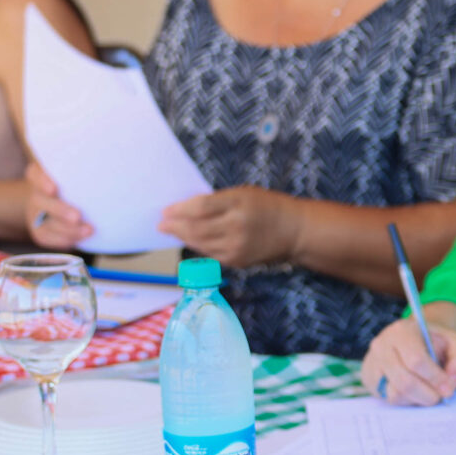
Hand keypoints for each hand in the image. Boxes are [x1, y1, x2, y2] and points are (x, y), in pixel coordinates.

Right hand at [25, 162, 89, 249]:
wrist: (61, 203)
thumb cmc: (77, 182)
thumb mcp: (78, 170)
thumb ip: (88, 165)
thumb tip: (117, 158)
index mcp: (41, 175)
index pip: (35, 174)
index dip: (42, 180)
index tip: (54, 188)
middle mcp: (37, 194)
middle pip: (41, 201)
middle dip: (60, 210)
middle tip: (77, 216)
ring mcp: (36, 214)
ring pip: (46, 224)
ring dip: (67, 229)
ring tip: (88, 230)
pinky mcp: (40, 231)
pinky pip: (48, 238)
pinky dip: (64, 240)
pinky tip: (80, 239)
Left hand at [160, 187, 303, 269]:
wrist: (294, 231)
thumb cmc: (267, 207)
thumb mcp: (244, 193)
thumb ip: (218, 200)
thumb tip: (187, 208)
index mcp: (239, 204)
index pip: (201, 207)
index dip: (179, 210)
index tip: (166, 210)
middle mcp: (237, 227)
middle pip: (196, 228)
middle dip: (175, 226)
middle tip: (161, 224)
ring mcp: (237, 247)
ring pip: (200, 244)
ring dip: (182, 238)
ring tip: (171, 231)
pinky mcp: (237, 261)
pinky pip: (210, 254)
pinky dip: (197, 246)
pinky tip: (189, 240)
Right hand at [359, 300, 455, 404]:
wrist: (418, 341)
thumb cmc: (438, 344)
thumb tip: (451, 383)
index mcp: (403, 331)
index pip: (416, 361)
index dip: (435, 379)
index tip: (449, 389)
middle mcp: (382, 345)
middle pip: (405, 382)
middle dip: (428, 394)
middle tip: (441, 396)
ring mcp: (373, 363)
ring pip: (396, 394)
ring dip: (419, 399)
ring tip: (430, 392)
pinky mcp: (370, 379)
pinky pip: (389, 399)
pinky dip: (408, 400)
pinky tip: (416, 391)